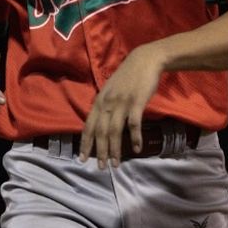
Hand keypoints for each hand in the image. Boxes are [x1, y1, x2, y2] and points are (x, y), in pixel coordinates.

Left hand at [79, 46, 161, 167]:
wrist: (145, 60)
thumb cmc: (128, 75)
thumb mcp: (110, 89)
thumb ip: (105, 104)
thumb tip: (100, 122)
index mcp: (100, 100)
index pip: (88, 126)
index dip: (85, 143)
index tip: (82, 158)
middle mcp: (108, 103)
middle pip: (100, 132)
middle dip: (99, 151)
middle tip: (100, 167)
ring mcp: (122, 103)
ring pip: (114, 131)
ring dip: (115, 149)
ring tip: (115, 164)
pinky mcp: (137, 102)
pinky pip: (134, 124)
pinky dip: (135, 137)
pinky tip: (137, 148)